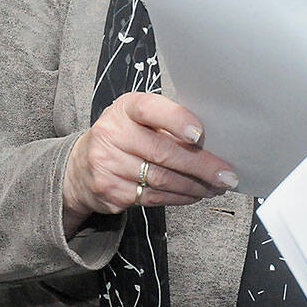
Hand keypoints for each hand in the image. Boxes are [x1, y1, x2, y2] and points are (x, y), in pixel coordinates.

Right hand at [62, 92, 237, 237]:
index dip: (176, 120)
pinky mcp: (110, 192)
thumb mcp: (139, 118)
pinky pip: (153, 197)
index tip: (200, 134)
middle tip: (227, 175)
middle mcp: (112, 135)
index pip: (150, 109)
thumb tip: (213, 140)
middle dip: (202, 166)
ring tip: (216, 187)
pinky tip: (194, 195)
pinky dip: (180, 198)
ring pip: (162, 179)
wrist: (79, 167)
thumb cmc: (124, 135)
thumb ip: (167, 122)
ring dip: (195, 186)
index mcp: (125, 109)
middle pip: (163, 152)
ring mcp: (108, 165)